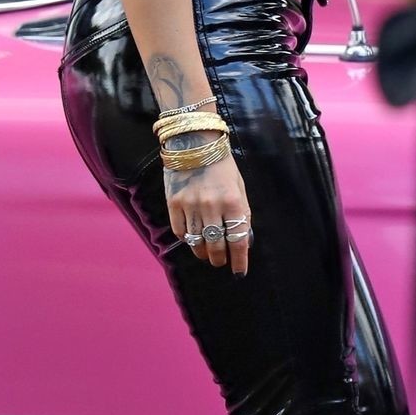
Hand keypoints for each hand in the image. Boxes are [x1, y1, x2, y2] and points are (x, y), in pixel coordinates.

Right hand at [163, 136, 252, 274]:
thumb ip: (241, 213)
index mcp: (233, 202)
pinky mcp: (174, 203)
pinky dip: (188, 239)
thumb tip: (242, 240)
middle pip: (216, 246)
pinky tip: (193, 239)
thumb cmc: (222, 166)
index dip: (240, 260)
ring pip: (197, 242)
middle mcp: (212, 206)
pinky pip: (181, 231)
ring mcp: (191, 205)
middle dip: (220, 259)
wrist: (194, 143)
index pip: (238, 240)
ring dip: (203, 253)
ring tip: (207, 255)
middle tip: (221, 262)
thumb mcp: (239, 187)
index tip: (239, 272)